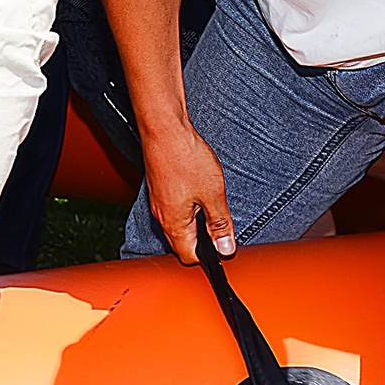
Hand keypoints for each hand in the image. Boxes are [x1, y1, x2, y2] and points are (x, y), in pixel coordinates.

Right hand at [142, 117, 233, 263]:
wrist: (163, 128)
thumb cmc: (185, 158)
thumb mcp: (213, 194)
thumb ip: (220, 224)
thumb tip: (226, 248)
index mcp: (174, 223)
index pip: (189, 256)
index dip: (209, 256)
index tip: (225, 244)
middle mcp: (161, 216)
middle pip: (181, 243)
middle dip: (202, 241)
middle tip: (221, 225)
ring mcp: (158, 201)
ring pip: (177, 225)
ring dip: (195, 223)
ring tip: (210, 205)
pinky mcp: (158, 188)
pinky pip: (173, 208)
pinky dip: (187, 208)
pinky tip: (198, 191)